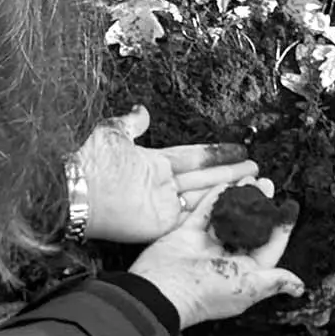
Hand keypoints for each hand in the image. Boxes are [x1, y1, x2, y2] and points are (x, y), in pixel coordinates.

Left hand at [75, 106, 255, 244]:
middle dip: (231, 172)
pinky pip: (194, 215)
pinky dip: (215, 208)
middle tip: (256, 168)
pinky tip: (237, 202)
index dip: (216, 153)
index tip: (238, 149)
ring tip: (256, 183)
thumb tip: (142, 111)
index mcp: (153, 163)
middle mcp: (162, 184)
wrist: (77, 191)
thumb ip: (132, 124)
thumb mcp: (114, 133)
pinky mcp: (163, 224)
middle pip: (205, 177)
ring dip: (230, 190)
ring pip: (204, 195)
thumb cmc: (92, 161)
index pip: (194, 157)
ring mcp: (164, 205)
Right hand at [127, 176, 302, 330]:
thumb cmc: (208, 293)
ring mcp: (206, 245)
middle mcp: (227, 259)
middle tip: (268, 185)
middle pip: (249, 228)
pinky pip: (204, 212)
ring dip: (239, 198)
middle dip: (259, 206)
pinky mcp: (187, 234)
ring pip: (227, 217)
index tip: (290, 206)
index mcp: (245, 272)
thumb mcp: (249, 287)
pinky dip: (214, 198)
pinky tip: (226, 183)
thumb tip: (300, 288)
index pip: (269, 246)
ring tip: (250, 178)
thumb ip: (274, 281)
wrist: (164, 290)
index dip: (281, 227)